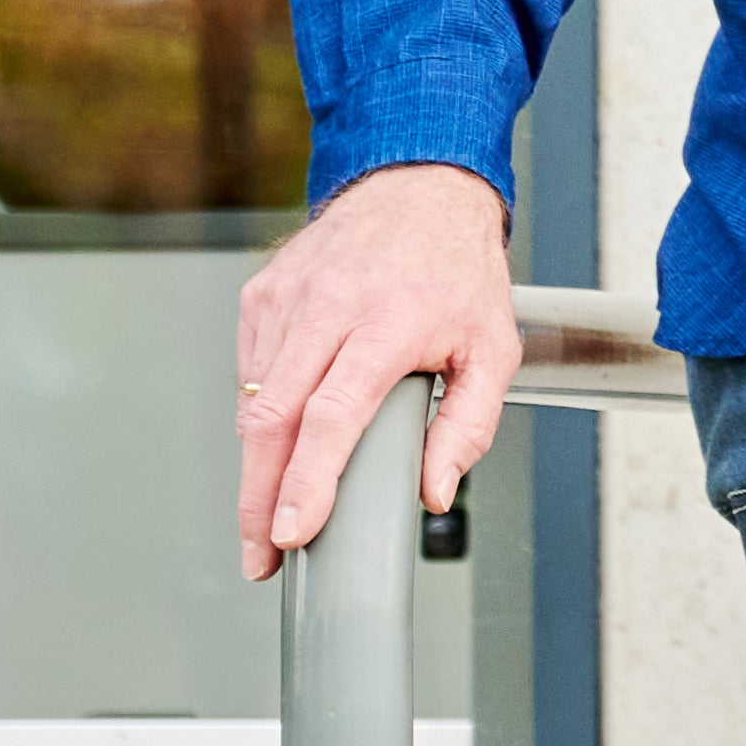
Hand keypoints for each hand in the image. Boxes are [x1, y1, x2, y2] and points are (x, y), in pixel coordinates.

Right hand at [234, 162, 517, 574]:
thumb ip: (468, 425)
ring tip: (265, 520)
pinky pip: (251, 373)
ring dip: (254, 469)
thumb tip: (434, 492)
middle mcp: (327, 309)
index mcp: (387, 323)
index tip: (291, 533)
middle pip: (274, 419)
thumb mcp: (494, 348)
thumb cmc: (459, 272)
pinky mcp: (261, 297)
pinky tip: (278, 446)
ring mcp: (286, 301)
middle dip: (259, 497)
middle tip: (260, 556)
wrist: (417, 188)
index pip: (332, 415)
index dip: (306, 481)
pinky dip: (259, 418)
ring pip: (252, 402)